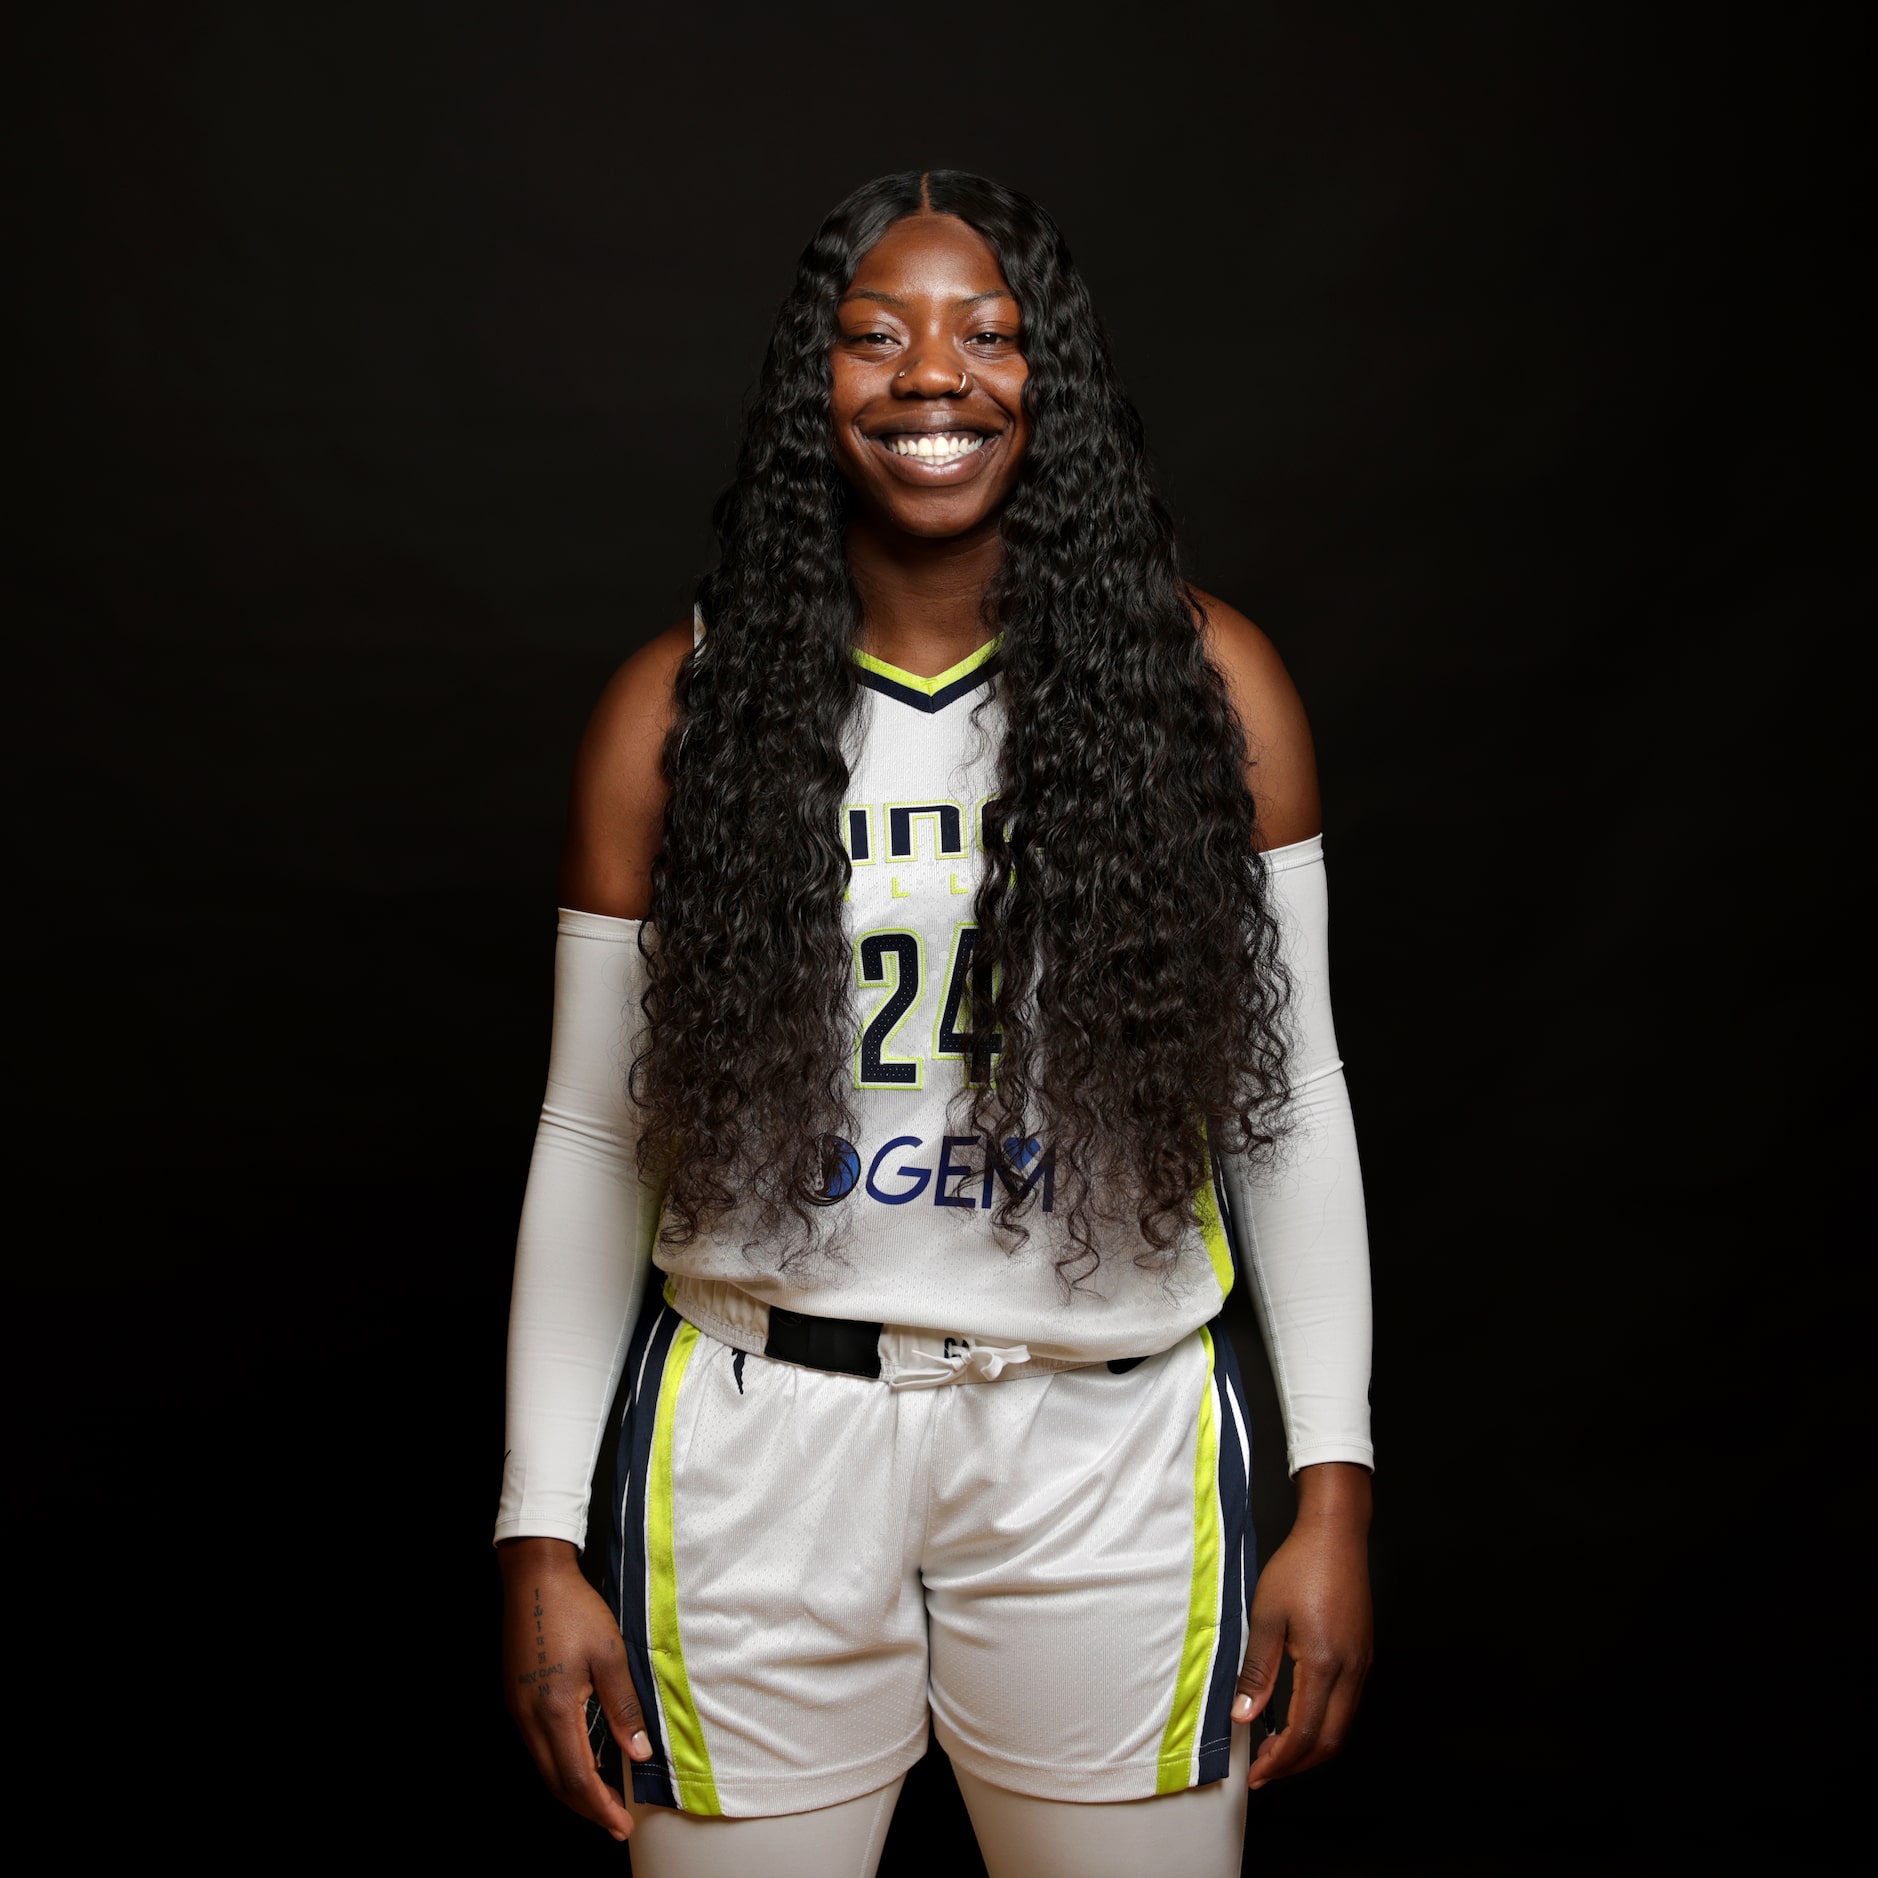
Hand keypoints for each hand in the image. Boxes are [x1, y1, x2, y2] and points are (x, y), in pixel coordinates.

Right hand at [499, 1537, 652, 1839]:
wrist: (534, 1578)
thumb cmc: (575, 1610)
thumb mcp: (610, 1654)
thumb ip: (623, 1707)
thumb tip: (639, 1753)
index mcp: (554, 1709)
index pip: (577, 1777)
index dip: (599, 1806)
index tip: (621, 1824)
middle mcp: (529, 1717)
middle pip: (556, 1781)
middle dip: (587, 1807)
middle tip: (615, 1822)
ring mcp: (518, 1709)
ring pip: (544, 1766)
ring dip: (573, 1787)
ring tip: (602, 1798)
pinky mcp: (516, 1697)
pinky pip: (537, 1746)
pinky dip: (560, 1763)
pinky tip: (581, 1759)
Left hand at [1231, 1461, 1373, 1789]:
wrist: (1336, 1535)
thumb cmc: (1300, 1567)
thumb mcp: (1266, 1616)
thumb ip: (1257, 1670)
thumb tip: (1245, 1715)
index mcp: (1325, 1663)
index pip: (1306, 1733)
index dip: (1281, 1761)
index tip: (1257, 1774)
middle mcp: (1351, 1671)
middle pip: (1331, 1741)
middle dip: (1298, 1764)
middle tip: (1266, 1771)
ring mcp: (1362, 1664)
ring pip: (1342, 1726)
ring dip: (1312, 1747)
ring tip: (1278, 1752)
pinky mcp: (1363, 1655)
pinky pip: (1347, 1706)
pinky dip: (1324, 1724)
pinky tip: (1300, 1720)